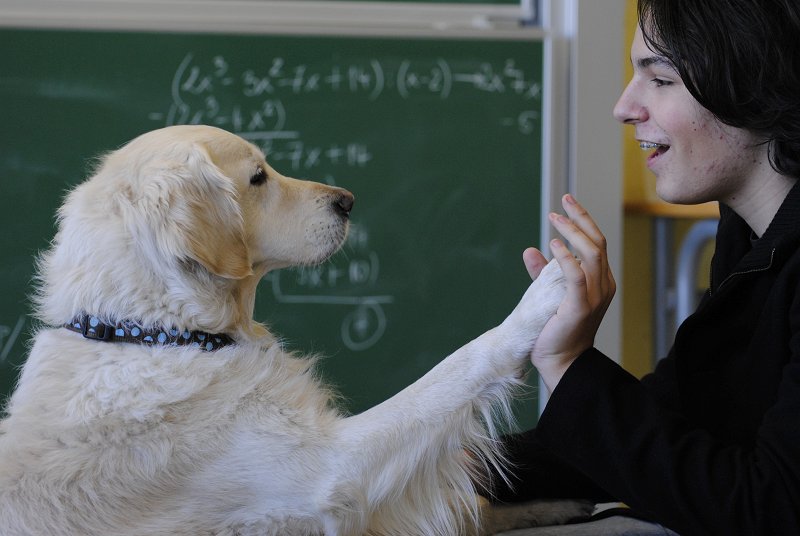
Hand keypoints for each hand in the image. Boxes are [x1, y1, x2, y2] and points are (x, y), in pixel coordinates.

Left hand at [527, 194, 615, 392]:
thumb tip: (530, 250)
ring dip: (573, 232)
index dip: (584, 220)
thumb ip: (543, 272)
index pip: (597, 243)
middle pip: (597, 242)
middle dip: (580, 218)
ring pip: (591, 253)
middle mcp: (603, 285)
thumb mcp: (549, 294)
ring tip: (555, 218)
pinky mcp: (581, 306)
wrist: (559, 361)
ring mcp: (595, 295)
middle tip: (562, 200)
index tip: (567, 203)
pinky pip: (577, 275)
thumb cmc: (554, 329)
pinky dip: (566, 257)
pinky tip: (553, 244)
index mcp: (600, 281)